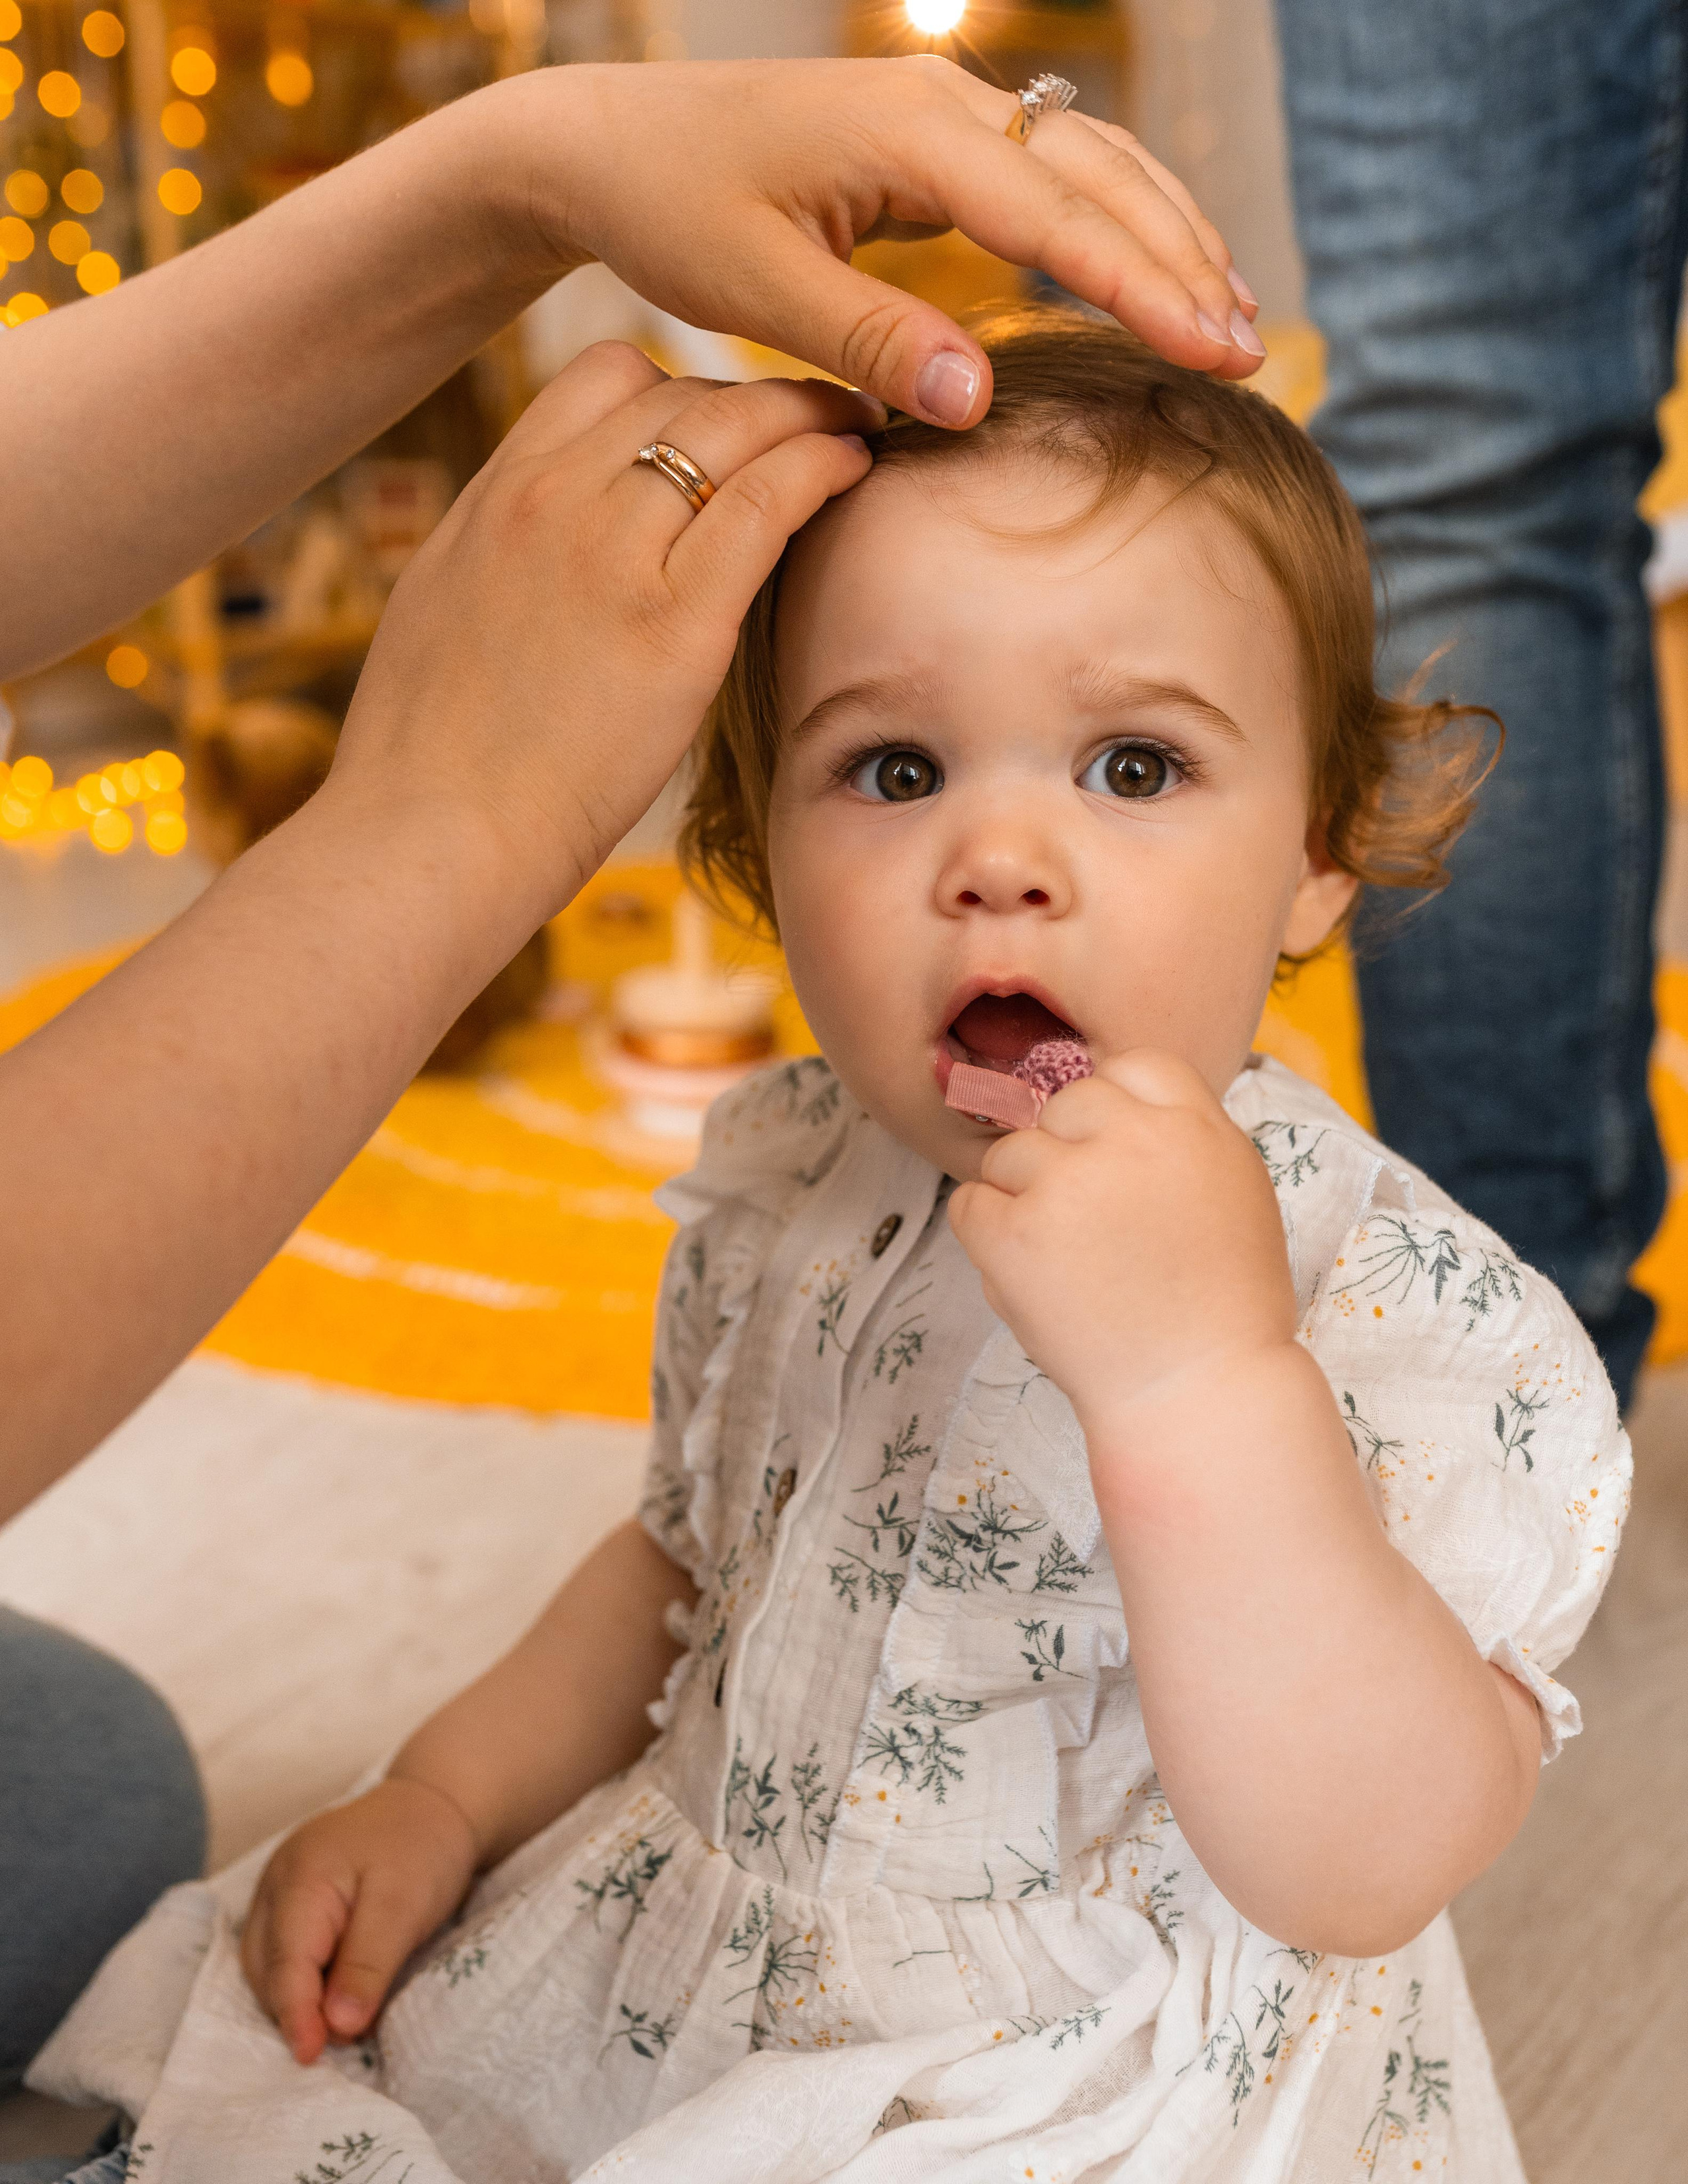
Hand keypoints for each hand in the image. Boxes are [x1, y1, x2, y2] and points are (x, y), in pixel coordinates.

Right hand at [240, 1778, 477, 2065]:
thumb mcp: (405, 1905)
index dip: (296, 2014)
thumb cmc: (424, 1848)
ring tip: (337, 2030)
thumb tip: (336, 2027)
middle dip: (295, 2012)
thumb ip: (368, 1964)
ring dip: (297, 2002)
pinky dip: (303, 1983)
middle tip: (338, 2046)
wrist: (433, 1804)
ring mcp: (280, 1891)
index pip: (287, 1961)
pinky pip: (284, 1953)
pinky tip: (330, 2002)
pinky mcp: (294, 1903)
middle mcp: (278, 1884)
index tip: (310, 2057)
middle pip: (268, 1968)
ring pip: (269, 1966)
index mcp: (302, 1876)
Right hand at [325, 343, 876, 949]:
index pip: (609, 377)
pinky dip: (823, 467)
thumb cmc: (429, 758)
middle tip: (824, 411)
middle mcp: (553, 500)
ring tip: (857, 428)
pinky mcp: (672, 624)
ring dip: (810, 415)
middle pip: (684, 392)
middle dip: (764, 394)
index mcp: (497, 494)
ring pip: (734, 427)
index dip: (686, 386)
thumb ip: (509, 557)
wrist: (423, 833)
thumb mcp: (448, 609)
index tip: (732, 424)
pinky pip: (766, 503)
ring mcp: (611, 554)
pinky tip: (855, 470)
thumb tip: (548, 556)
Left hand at [493, 57, 1260, 424]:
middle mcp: (942, 107)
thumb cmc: (672, 209)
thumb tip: (975, 399)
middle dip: (1182, 261)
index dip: (1145, 288)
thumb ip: (868, 341)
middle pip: (1101, 180)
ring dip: (1165, 232)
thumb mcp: (756, 289)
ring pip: (1091, 165)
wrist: (610, 144)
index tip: (1215, 350)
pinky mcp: (932, 141)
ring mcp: (943, 115)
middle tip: (1250, 349)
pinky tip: (1151, 265)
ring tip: (1231, 310)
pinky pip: (1051, 173)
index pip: (1058, 220)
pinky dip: (1114, 217)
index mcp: (908, 136)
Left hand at [948, 1050, 1296, 1436]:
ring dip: (1022, 1198)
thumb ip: (1181, 1138)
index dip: (1112, 1107)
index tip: (1110, 1154)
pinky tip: (1029, 1274)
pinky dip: (986, 1236)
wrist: (1197, 1392)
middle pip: (1062, 1105)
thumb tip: (1115, 1104)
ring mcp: (1067, 1184)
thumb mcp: (1235, 1193)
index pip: (1132, 1065)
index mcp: (1193, 1127)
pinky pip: (969, 1204)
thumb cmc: (1222, 1307)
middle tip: (1087, 1222)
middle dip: (1063, 1154)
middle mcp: (1130, 1140)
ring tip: (1064, 1260)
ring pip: (1008, 1154)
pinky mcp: (1014, 1233)